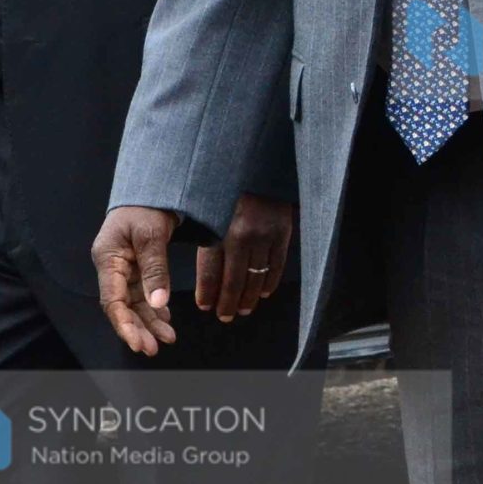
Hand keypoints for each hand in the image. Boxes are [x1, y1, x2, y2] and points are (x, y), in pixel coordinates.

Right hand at [95, 205, 180, 355]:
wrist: (153, 187)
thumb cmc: (148, 206)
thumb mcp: (152, 235)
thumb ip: (155, 269)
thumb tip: (158, 302)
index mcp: (108, 258)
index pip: (111, 301)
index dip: (124, 325)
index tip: (139, 343)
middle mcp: (112, 266)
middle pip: (122, 306)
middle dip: (138, 328)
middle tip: (155, 348)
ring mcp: (124, 267)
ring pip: (134, 302)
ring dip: (149, 321)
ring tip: (168, 338)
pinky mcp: (137, 266)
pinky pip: (143, 292)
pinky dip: (154, 306)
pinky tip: (165, 319)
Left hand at [196, 193, 293, 322]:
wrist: (260, 167)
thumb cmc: (227, 191)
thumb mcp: (208, 209)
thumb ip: (204, 235)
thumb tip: (199, 268)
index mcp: (218, 230)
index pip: (211, 272)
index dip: (208, 293)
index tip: (205, 306)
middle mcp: (241, 235)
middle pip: (234, 280)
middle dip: (228, 302)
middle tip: (225, 316)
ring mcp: (265, 235)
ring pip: (257, 276)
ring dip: (249, 297)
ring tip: (243, 309)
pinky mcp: (283, 233)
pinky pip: (278, 265)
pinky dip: (270, 281)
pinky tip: (263, 292)